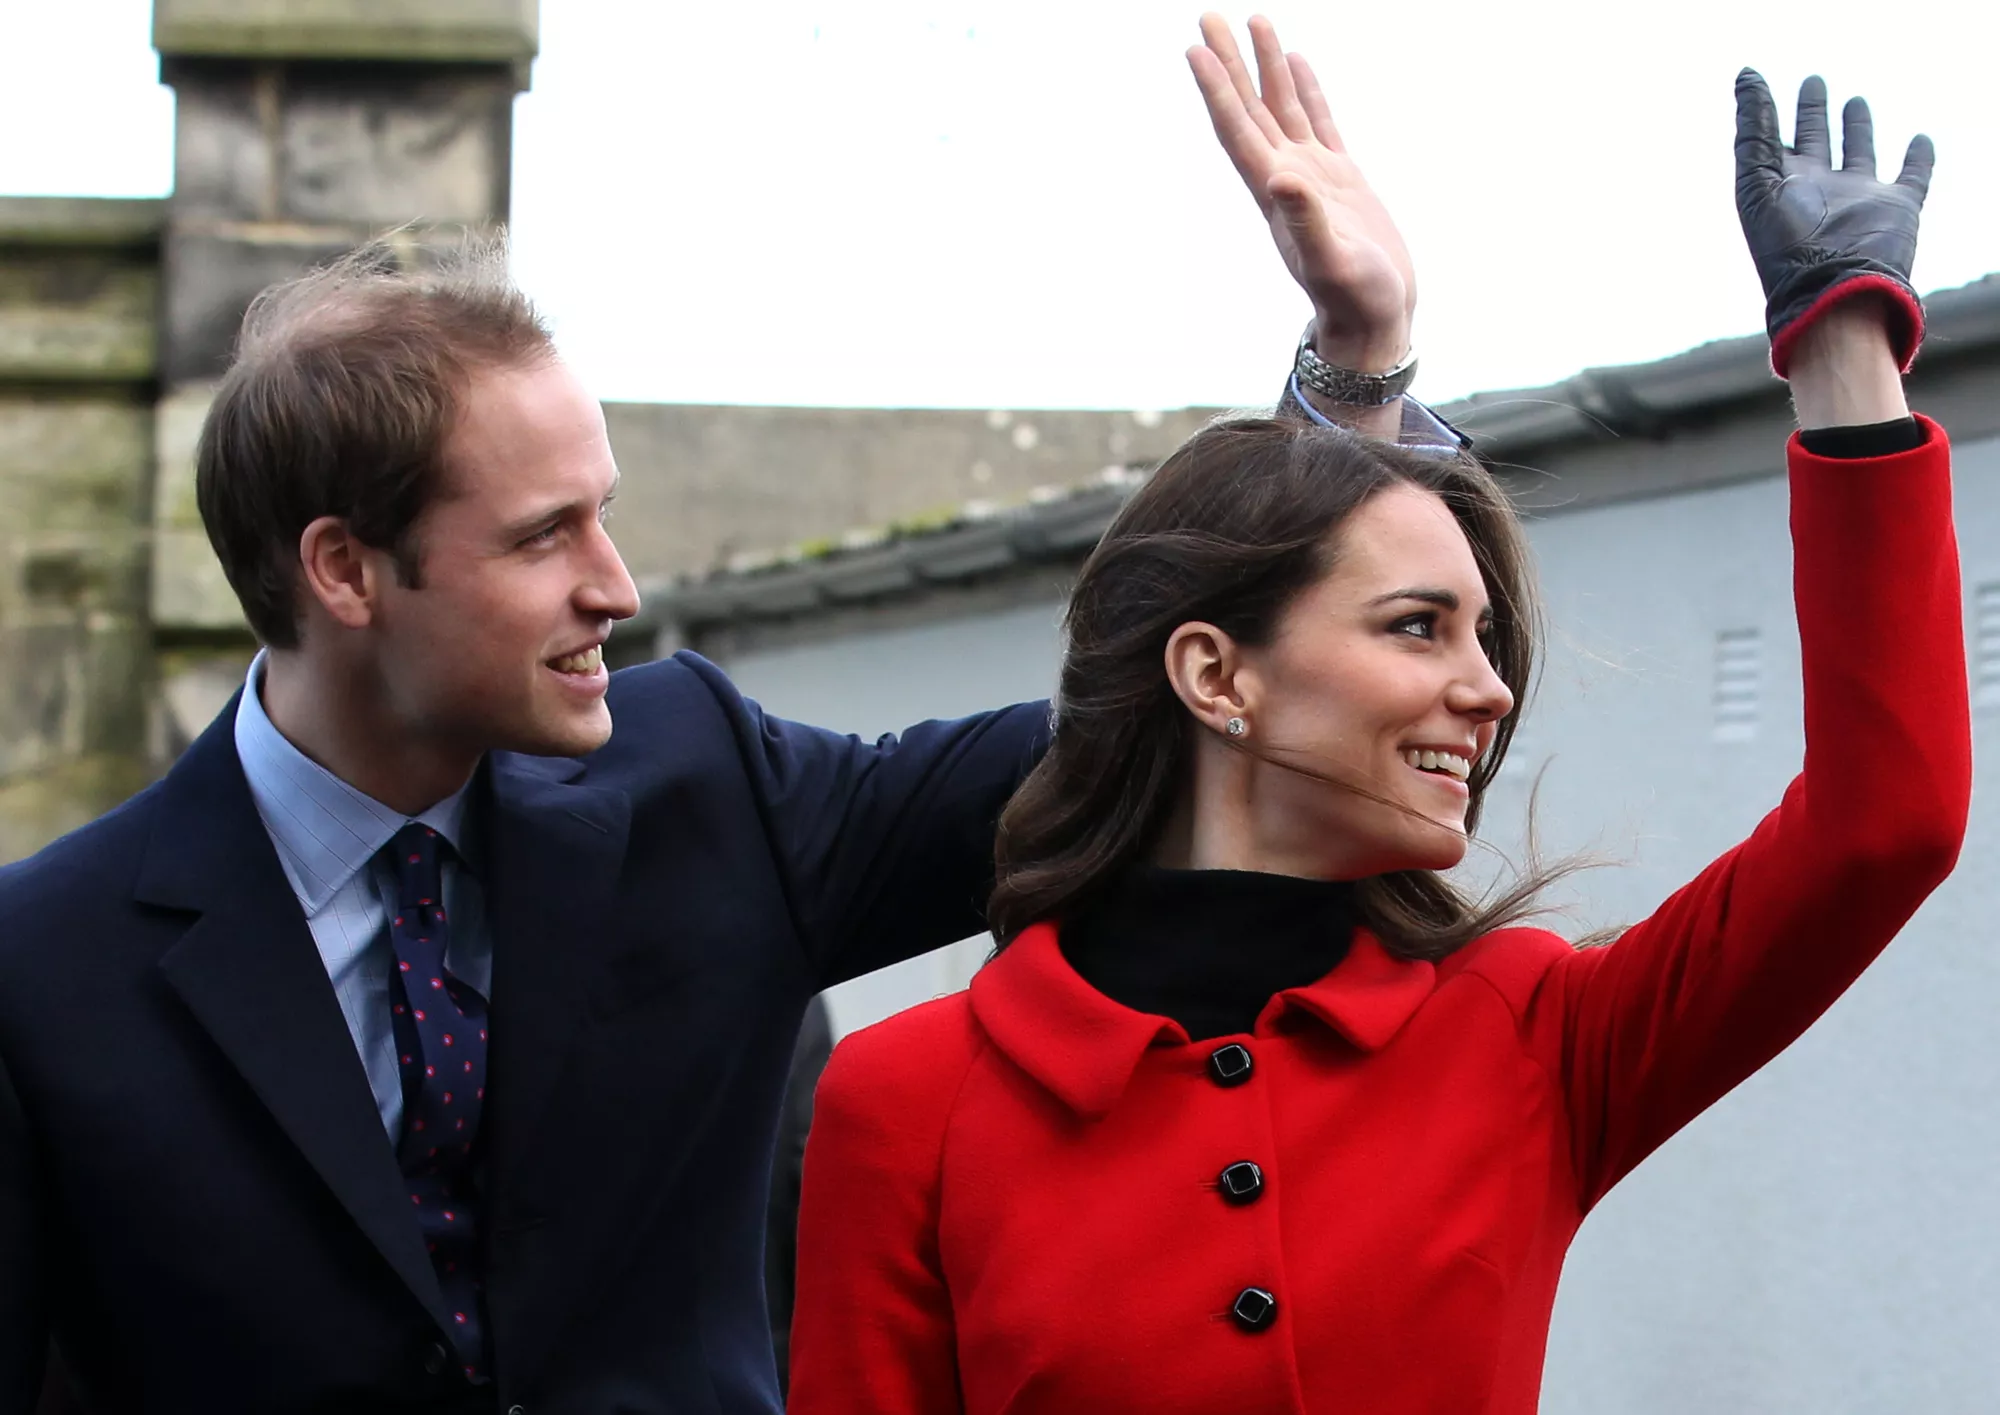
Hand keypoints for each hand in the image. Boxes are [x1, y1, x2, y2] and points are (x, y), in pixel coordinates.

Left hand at [1188, 14, 1413, 372]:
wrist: (1375, 321)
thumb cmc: (1355, 299)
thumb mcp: (1333, 261)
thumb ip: (1307, 221)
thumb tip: (1282, 179)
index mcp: (1276, 194)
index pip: (1238, 132)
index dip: (1217, 91)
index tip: (1196, 49)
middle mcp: (1285, 179)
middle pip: (1250, 109)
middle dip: (1230, 64)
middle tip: (1209, 15)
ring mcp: (1312, 177)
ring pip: (1282, 108)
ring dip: (1265, 67)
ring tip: (1255, 20)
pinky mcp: (1341, 180)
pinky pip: (1318, 122)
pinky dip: (1306, 91)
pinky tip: (1296, 63)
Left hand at [1734, 70, 1932, 376]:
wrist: (1835, 292)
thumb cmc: (1789, 243)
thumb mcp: (1758, 179)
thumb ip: (1754, 127)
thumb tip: (1746, 74)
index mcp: (1782, 186)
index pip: (1775, 139)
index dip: (1769, 110)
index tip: (1760, 81)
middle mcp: (1819, 189)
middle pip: (1816, 140)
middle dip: (1814, 113)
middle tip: (1813, 83)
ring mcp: (1858, 198)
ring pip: (1859, 153)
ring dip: (1857, 127)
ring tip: (1855, 101)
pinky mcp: (1896, 208)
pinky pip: (1912, 177)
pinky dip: (1919, 157)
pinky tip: (1920, 140)